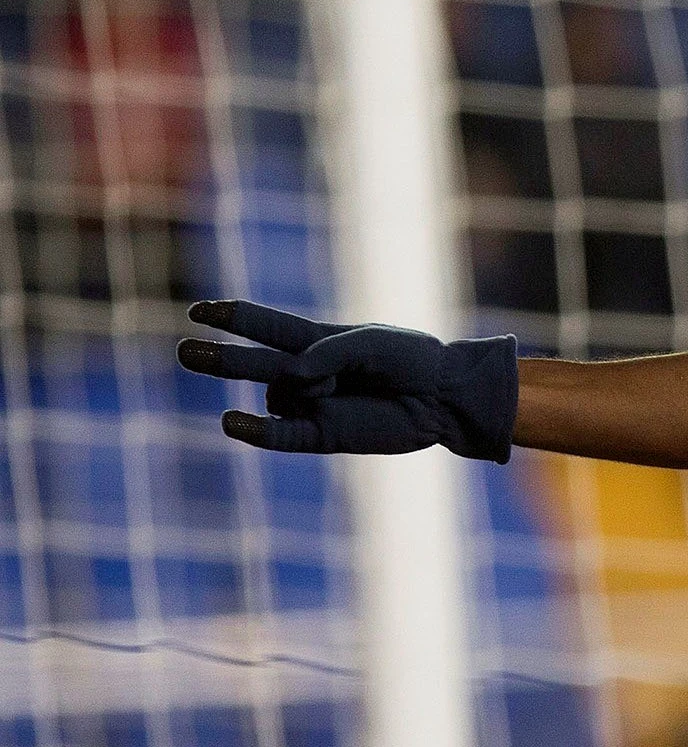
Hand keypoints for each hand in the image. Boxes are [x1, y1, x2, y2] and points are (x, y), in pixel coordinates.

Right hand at [177, 300, 518, 460]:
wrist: (444, 398)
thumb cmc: (413, 360)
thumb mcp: (374, 344)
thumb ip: (330, 352)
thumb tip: (292, 376)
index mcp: (318, 341)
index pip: (265, 326)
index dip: (233, 316)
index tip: (200, 311)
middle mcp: (307, 372)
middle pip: (252, 362)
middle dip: (219, 356)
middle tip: (184, 351)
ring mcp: (311, 405)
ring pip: (281, 394)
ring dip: (305, 389)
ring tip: (345, 387)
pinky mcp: (321, 435)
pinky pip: (279, 435)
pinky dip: (256, 430)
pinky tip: (232, 421)